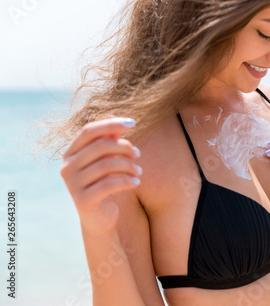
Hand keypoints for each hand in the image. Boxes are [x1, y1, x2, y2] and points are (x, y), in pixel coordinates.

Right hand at [60, 116, 141, 235]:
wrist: (99, 218)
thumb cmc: (104, 183)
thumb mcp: (106, 160)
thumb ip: (108, 139)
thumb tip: (114, 113)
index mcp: (70, 154)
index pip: (89, 131)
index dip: (111, 124)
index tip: (133, 123)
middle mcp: (67, 167)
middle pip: (100, 146)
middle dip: (124, 147)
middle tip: (138, 154)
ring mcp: (73, 184)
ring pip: (106, 165)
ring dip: (128, 166)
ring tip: (139, 171)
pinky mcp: (83, 200)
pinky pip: (109, 184)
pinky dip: (127, 181)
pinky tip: (137, 182)